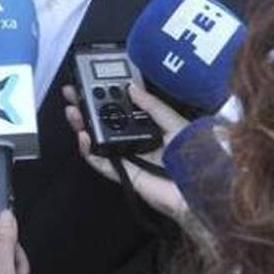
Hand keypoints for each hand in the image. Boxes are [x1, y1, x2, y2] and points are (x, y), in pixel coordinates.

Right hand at [61, 83, 190, 221]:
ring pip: (98, 140)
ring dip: (83, 125)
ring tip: (73, 111)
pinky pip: (101, 162)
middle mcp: (136, 140)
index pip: (122, 107)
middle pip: (105, 122)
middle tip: (73, 93)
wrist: (200, 190)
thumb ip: (153, 106)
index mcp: (150, 126)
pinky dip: (88, 150)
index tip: (92, 82)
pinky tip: (83, 136)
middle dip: (87, 107)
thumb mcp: (175, 123)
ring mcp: (128, 157)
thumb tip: (131, 87)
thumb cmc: (196, 158)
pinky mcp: (123, 175)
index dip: (106, 95)